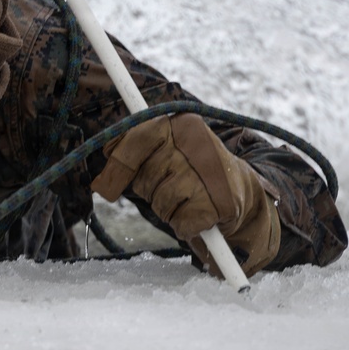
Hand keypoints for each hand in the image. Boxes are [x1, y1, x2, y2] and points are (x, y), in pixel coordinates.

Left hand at [91, 113, 280, 275]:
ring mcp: (209, 174)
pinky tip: (199, 216)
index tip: (106, 187)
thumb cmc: (194, 171)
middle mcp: (197, 143)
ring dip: (167, 209)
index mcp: (183, 123)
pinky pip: (179, 223)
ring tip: (188, 199)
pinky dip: (184, 226)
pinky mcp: (220, 205)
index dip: (118, 165)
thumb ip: (132, 154)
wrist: (247, 194)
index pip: (137, 138)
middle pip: (144, 177)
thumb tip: (101, 184)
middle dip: (149, 189)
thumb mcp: (164, 150)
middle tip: (172, 186)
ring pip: (160, 202)